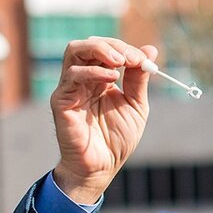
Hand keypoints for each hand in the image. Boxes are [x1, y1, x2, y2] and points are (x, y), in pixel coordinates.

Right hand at [49, 37, 152, 205]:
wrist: (102, 167)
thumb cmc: (117, 139)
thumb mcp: (135, 105)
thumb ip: (139, 79)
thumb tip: (150, 50)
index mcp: (99, 78)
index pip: (106, 50)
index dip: (125, 49)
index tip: (144, 59)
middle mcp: (82, 79)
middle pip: (88, 45)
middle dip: (112, 46)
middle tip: (132, 58)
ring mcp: (70, 88)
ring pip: (74, 51)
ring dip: (99, 50)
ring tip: (121, 61)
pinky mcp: (61, 100)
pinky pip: (72, 76)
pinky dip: (92, 72)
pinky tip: (111, 78)